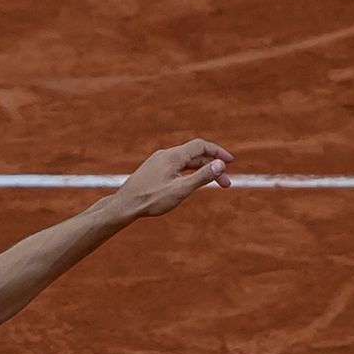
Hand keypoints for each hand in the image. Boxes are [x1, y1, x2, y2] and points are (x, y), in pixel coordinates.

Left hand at [114, 139, 233, 218]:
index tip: (230, 162)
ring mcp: (158, 162)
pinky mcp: (153, 170)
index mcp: (173, 156)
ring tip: (211, 184)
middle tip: (225, 183)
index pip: (201, 146)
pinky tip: (191, 184)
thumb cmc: (150, 200)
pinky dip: (188, 173)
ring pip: (185, 162)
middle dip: (212, 167)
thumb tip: (220, 165)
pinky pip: (176, 167)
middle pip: (195, 155)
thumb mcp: (180, 190)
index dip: (218, 152)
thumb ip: (201, 177)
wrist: (124, 206)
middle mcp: (166, 155)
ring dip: (200, 171)